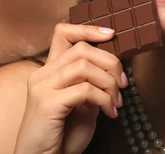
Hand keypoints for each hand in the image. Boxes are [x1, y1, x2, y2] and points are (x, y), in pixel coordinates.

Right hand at [13, 23, 127, 153]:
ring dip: (108, 82)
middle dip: (110, 61)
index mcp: (49, 71)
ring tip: (116, 102)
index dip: (89, 28)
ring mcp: (42, 87)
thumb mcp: (83, 106)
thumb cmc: (62, 136)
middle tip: (123, 83)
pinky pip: (85, 90)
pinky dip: (104, 99)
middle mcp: (42, 74)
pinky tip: (109, 112)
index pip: (63, 33)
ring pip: (84, 65)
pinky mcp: (47, 103)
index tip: (112, 35)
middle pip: (82, 48)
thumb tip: (113, 69)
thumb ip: (92, 85)